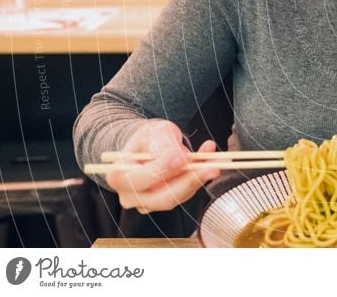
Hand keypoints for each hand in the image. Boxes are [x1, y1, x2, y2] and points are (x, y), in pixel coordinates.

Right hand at [105, 120, 220, 213]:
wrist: (150, 145)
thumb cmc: (150, 138)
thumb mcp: (156, 132)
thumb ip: (165, 145)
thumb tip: (178, 159)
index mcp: (118, 176)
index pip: (142, 179)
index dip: (164, 171)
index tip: (184, 157)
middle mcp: (130, 196)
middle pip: (163, 197)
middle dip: (191, 181)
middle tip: (214, 166)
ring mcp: (147, 203)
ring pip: (178, 197)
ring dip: (200, 179)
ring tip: (218, 160)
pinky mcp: (165, 203)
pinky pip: (185, 194)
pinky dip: (200, 179)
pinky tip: (213, 163)